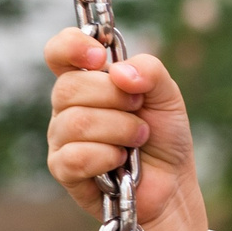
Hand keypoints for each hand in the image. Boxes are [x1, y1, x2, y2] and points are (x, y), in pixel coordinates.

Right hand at [44, 28, 209, 230]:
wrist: (172, 183)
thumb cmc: (164, 136)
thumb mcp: (167, 95)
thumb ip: (150, 70)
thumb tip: (119, 72)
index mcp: (88, 79)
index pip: (59, 52)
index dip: (72, 47)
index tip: (99, 58)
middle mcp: (67, 106)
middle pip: (69, 87)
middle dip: (116, 99)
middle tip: (140, 112)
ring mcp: (62, 138)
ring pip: (76, 122)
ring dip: (120, 130)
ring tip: (138, 139)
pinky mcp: (64, 170)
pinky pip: (75, 156)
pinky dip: (107, 157)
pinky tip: (121, 162)